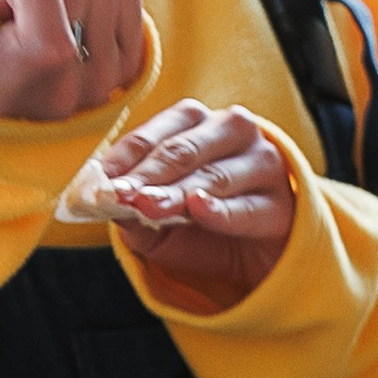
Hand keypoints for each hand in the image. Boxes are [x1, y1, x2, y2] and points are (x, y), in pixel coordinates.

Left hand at [75, 100, 298, 308]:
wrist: (261, 256)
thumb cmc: (205, 225)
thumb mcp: (160, 217)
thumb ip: (133, 207)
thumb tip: (102, 202)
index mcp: (195, 122)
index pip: (153, 136)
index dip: (122, 160)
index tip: (96, 184)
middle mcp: (231, 130)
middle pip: (182, 151)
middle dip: (147, 175)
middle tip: (119, 195)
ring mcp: (262, 162)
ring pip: (211, 176)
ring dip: (176, 193)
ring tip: (147, 206)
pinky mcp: (282, 201)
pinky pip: (245, 206)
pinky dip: (219, 209)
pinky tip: (198, 208)